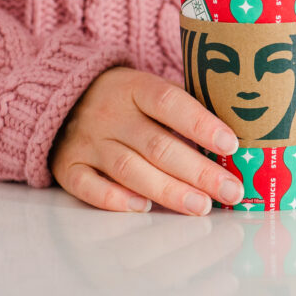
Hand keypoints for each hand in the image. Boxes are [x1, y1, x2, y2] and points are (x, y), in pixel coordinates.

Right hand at [50, 67, 244, 214]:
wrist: (63, 97)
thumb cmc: (127, 98)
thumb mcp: (151, 88)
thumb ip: (184, 107)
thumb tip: (232, 140)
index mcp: (136, 87)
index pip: (171, 103)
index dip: (201, 124)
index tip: (231, 145)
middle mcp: (111, 114)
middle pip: (158, 145)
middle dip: (198, 172)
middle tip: (230, 190)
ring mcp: (88, 141)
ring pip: (129, 169)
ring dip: (168, 190)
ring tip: (202, 205)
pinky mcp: (68, 165)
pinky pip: (88, 186)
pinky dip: (115, 199)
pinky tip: (144, 207)